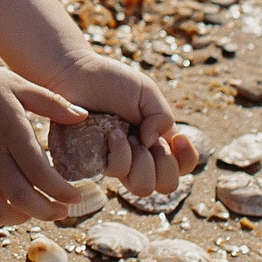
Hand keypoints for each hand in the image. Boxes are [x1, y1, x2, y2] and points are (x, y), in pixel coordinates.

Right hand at [0, 60, 87, 233]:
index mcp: (11, 132)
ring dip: (16, 218)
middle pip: (22, 198)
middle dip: (47, 212)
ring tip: (30, 213)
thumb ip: (52, 102)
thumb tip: (83, 116)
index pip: (41, 173)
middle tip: (62, 212)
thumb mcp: (19, 84)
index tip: (76, 197)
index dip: (62, 192)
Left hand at [50, 53, 196, 194]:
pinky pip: (117, 172)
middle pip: (166, 186)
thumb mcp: (147, 93)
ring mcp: (117, 163)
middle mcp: (139, 157)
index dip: (187, 159)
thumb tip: (154, 145)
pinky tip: (110, 132)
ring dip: (140, 160)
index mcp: (156, 140)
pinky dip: (119, 152)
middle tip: (144, 137)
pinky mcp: (95, 165)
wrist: (74, 74)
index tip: (177, 138)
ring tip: (125, 134)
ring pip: (142, 187)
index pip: (183, 167)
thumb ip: (162, 118)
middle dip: (163, 162)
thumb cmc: (110, 81)